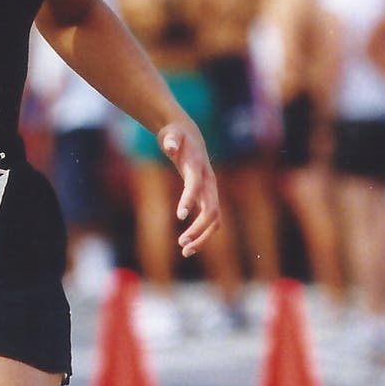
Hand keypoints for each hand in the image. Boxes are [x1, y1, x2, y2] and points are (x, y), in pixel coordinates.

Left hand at [159, 120, 220, 256]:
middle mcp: (209, 183)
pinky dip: (202, 234)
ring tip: (185, 251)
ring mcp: (210, 192)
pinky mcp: (206, 198)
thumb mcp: (172, 134)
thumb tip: (170, 145)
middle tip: (182, 243)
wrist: (190, 137)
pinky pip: (210, 221)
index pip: (196, 186)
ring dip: (203, 237)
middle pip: (212, 210)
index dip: (189, 199)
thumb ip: (172, 139)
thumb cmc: (177, 135)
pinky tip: (188, 246)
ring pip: (214, 220)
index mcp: (199, 168)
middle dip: (199, 228)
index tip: (180, 215)